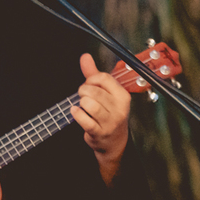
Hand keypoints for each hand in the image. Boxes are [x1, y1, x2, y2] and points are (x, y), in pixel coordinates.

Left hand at [70, 53, 130, 183]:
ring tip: (82, 106)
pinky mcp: (99, 132)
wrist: (114, 142)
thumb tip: (85, 56)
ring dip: (81, 103)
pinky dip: (77, 114)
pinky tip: (76, 112)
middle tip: (84, 97)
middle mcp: (119, 108)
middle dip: (83, 91)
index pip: (103, 78)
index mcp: (122, 95)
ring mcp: (110, 121)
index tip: (90, 85)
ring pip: (89, 104)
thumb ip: (93, 74)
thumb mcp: (105, 93)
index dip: (91, 80)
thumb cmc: (109, 114)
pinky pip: (84, 119)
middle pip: (94, 90)